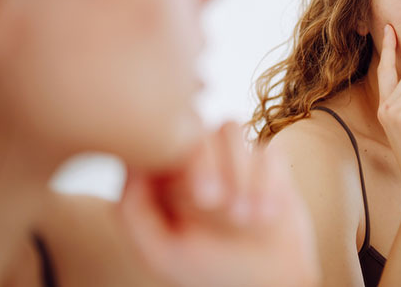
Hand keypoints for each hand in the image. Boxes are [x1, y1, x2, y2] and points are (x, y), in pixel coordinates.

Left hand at [119, 122, 319, 286]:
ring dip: (241, 172)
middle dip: (208, 166)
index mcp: (165, 174)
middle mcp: (197, 157)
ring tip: (248, 218)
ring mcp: (233, 155)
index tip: (190, 199)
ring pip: (230, 129)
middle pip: (194, 129)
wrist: (268, 280)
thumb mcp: (160, 252)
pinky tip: (267, 214)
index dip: (173, 161)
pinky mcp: (268, 160)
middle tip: (216, 203)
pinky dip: (268, 181)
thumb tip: (132, 164)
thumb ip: (132, 212)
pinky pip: (267, 150)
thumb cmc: (209, 268)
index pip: (159, 141)